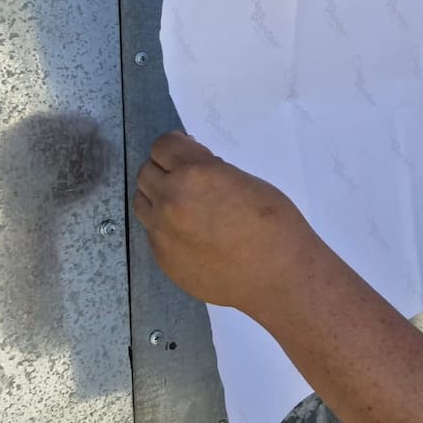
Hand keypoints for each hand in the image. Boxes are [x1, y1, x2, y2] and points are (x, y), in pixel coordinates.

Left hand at [133, 132, 319, 312]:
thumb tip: (195, 175)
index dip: (177, 146)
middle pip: (146, 172)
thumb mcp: (246, 182)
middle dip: (166, 170)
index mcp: (195, 174)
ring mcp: (162, 232)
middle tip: (189, 179)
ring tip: (186, 207)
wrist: (279, 276)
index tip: (188, 151)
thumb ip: (212, 173)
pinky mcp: (163, 258)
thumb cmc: (276, 224)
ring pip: (142, 203)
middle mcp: (170, 200)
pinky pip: (154, 233)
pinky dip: (168, 228)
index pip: (163, 146)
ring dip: (159, 198)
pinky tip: (195, 237)